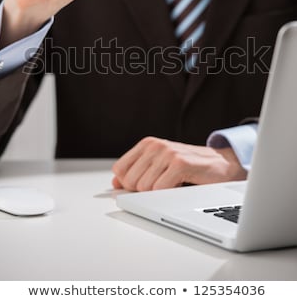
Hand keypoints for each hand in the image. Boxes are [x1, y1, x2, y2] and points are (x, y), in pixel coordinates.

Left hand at [112, 137, 246, 190]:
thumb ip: (136, 173)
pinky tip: (182, 185)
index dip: (129, 184)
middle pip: (130, 182)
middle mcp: (155, 145)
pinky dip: (170, 194)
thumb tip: (115, 184)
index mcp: (147, 144)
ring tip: (174, 183)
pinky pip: (160, 190)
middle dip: (144, 191)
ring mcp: (167, 153)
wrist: (222, 164)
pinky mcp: (180, 163)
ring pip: (144, 188)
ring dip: (159, 193)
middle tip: (164, 184)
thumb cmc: (190, 167)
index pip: (119, 170)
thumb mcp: (159, 166)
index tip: (145, 185)